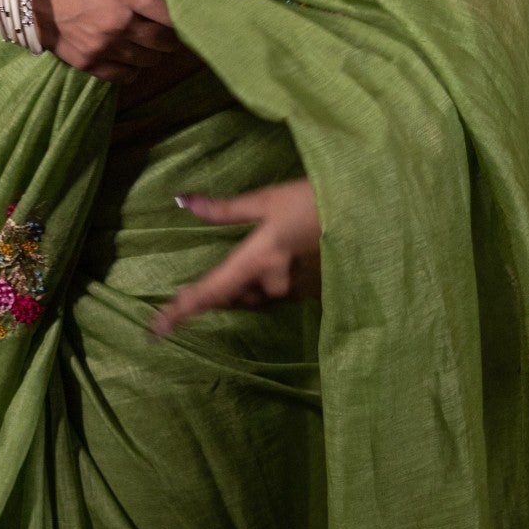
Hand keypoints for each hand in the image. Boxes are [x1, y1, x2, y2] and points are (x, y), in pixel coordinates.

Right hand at [0, 0, 195, 86]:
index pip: (171, 14)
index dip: (183, 15)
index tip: (183, 11)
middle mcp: (117, 23)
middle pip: (163, 41)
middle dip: (170, 35)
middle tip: (164, 25)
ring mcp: (102, 47)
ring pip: (147, 60)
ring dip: (153, 52)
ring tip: (146, 39)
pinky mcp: (88, 63)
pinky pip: (124, 76)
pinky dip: (132, 68)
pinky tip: (127, 54)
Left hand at [154, 179, 321, 336]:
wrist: (371, 218)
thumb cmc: (317, 201)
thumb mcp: (268, 199)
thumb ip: (225, 209)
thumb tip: (184, 202)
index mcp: (256, 260)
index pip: (210, 292)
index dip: (181, 310)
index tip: (156, 329)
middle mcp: (271, 285)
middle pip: (230, 297)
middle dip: (211, 295)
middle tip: (184, 298)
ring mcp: (292, 293)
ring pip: (253, 299)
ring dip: (237, 291)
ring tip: (224, 282)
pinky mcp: (309, 294)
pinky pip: (274, 297)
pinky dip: (261, 288)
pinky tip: (265, 273)